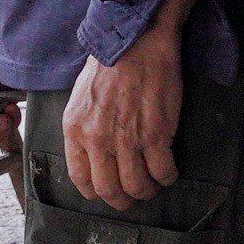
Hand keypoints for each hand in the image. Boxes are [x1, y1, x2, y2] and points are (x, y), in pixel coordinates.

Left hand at [62, 11, 186, 211]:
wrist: (136, 43)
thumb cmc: (109, 66)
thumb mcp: (80, 99)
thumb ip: (83, 129)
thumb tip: (91, 155)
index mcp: (75, 130)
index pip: (80, 179)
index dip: (95, 192)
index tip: (106, 192)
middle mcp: (98, 139)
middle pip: (109, 190)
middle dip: (122, 200)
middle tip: (132, 196)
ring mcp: (127, 139)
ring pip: (137, 186)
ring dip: (147, 191)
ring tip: (153, 184)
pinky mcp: (156, 135)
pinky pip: (162, 172)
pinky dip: (167, 177)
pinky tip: (168, 171)